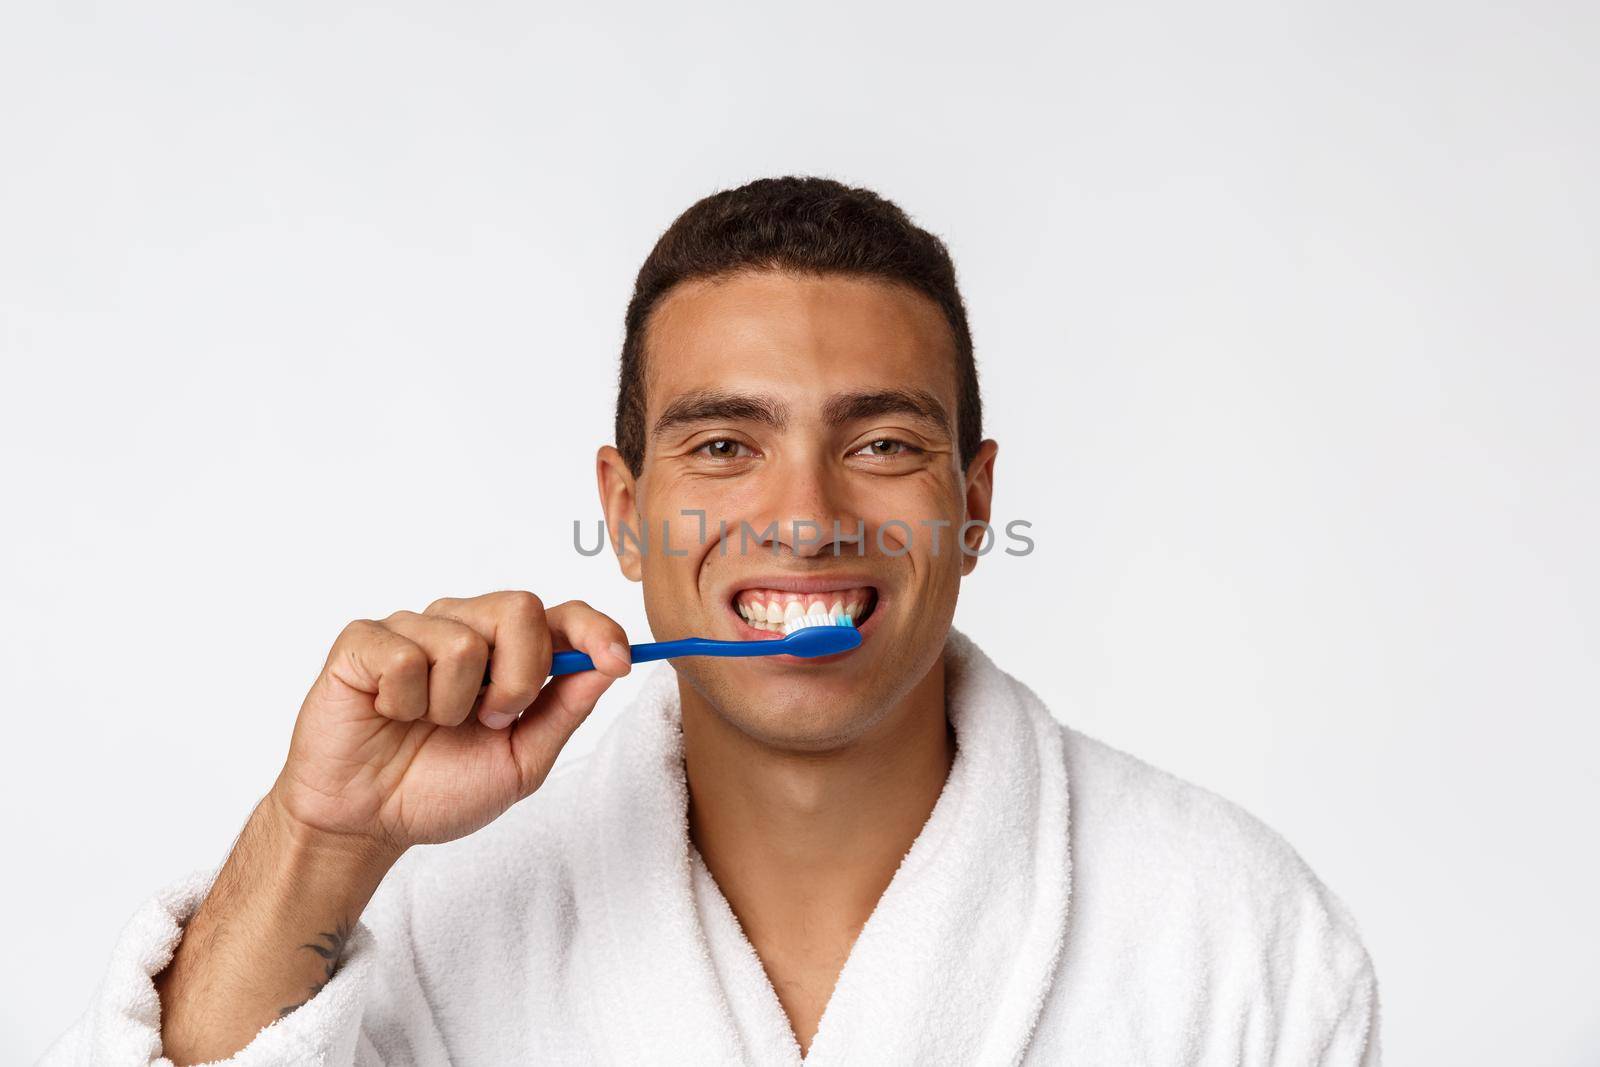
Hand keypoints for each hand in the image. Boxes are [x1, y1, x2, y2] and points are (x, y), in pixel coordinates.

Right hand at [269, 591, 631, 854]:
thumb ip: (565, 710)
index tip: (618, 661)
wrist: (368, 822)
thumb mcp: (522, 761)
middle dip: (521, 676)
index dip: (597, 629)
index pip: (564, 616)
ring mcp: (413, 629)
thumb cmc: (439, 788)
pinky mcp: (364, 641)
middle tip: (491, 720)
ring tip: (429, 723)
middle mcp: (465, 628)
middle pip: (521, 608)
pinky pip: (405, 656)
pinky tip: (392, 715)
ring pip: (463, 638)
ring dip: (454, 702)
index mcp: (510, 654)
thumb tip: (608, 665)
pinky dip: (405, 702)